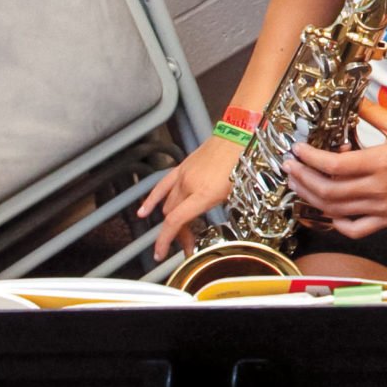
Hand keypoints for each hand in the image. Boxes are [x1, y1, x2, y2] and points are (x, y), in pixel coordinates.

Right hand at [136, 133, 244, 260]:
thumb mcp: (237, 191)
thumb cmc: (243, 161)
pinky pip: (162, 186)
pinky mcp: (182, 167)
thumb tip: (208, 218)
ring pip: (168, 203)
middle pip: (172, 215)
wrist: (239, 134)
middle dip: (177, 233)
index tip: (161, 253)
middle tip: (187, 243)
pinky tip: (144, 211)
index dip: (166, 240)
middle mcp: (190, 185)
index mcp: (203, 194)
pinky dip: (153, 200)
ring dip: (170, 219)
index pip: (175, 221)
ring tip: (176, 232)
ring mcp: (184, 175)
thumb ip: (217, 206)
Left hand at [282, 99, 386, 238]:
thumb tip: (350, 101)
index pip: (334, 164)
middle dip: (303, 179)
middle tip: (291, 167)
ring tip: (299, 184)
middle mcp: (379, 188)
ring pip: (336, 209)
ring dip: (312, 197)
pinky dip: (337, 223)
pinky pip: (356, 229)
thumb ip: (371, 113)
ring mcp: (383, 207)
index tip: (298, 151)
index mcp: (381, 162)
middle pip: (328, 190)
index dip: (311, 159)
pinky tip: (329, 211)